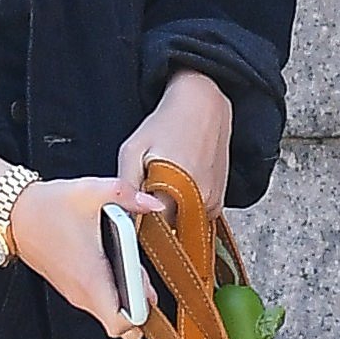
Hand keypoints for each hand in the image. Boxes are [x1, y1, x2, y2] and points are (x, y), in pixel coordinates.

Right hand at [0, 151, 163, 338]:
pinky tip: (114, 264)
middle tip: (141, 276)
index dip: (141, 315)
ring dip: (126, 296)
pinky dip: (112, 289)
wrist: (15, 212)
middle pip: (120, 324)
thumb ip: (127, 195)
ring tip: (128, 266)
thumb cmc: (48, 207)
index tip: (147, 293)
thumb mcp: (90, 191)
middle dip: (138, 304)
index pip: (121, 326)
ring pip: (110, 312)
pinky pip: (99, 299)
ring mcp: (75, 293)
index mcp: (91, 279)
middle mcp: (82, 294)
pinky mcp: (71, 287)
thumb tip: (153, 203)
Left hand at [118, 70, 233, 217]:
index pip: (148, 230)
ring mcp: (212, 205)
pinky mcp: (219, 204)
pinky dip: (183, 211)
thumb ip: (126, 186)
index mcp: (175, 192)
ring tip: (164, 184)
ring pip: (181, 227)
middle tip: (146, 192)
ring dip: (169, 216)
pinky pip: (194, 220)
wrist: (203, 106)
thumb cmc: (167, 124)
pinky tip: (178, 188)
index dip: (136, 223)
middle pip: (166, 232)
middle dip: (152, 221)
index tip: (130, 211)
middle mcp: (198, 203)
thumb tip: (121, 216)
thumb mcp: (133, 150)